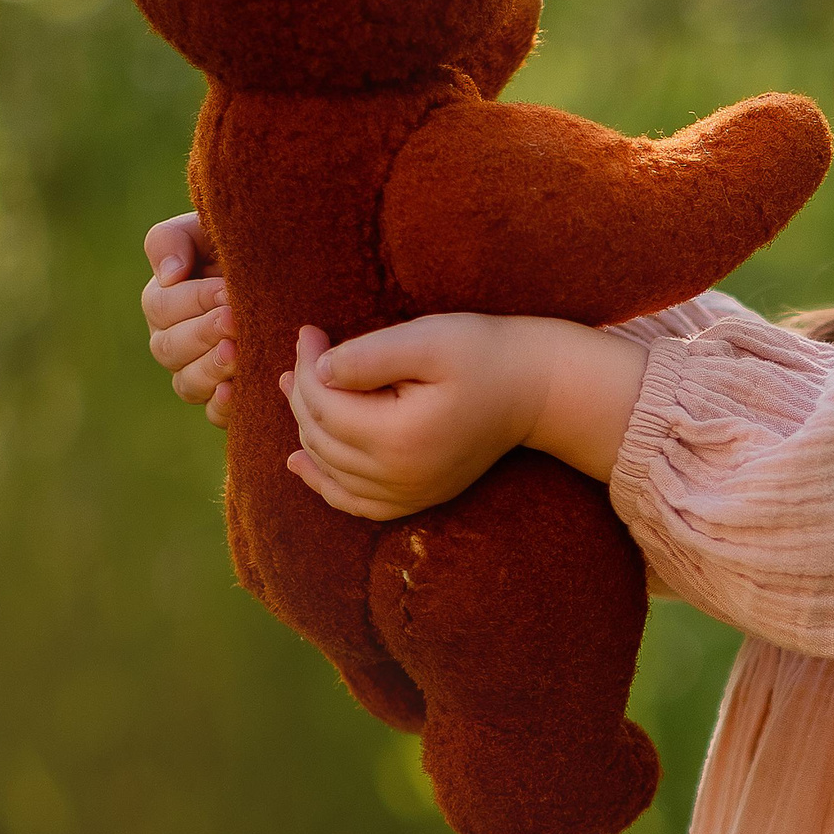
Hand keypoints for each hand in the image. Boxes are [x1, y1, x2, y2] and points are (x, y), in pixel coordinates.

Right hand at [142, 211, 233, 426]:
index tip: (227, 290)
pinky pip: (214, 412)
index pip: (161, 307)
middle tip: (235, 321)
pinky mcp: (228, 397)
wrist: (295, 272)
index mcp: (166, 301)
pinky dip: (222, 406)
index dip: (192, 300)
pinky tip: (236, 392)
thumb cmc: (249, 245)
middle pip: (168, 348)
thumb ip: (174, 240)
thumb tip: (169, 275)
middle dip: (201, 334)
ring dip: (210, 369)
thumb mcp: (208, 230)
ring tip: (238, 352)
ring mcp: (200, 373)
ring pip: (187, 383)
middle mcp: (176, 341)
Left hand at [278, 316, 552, 521]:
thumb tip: (315, 370)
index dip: (306, 365)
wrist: (538, 390)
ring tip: (295, 387)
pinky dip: (323, 484)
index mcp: (399, 437)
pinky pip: (355, 502)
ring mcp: (409, 494)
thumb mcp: (429, 339)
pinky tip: (300, 462)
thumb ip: (369, 355)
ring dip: (305, 428)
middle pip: (322, 436)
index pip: (325, 404)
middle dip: (302, 392)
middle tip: (301, 352)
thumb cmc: (486, 355)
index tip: (307, 331)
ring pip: (330, 468)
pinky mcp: (418, 498)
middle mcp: (400, 477)